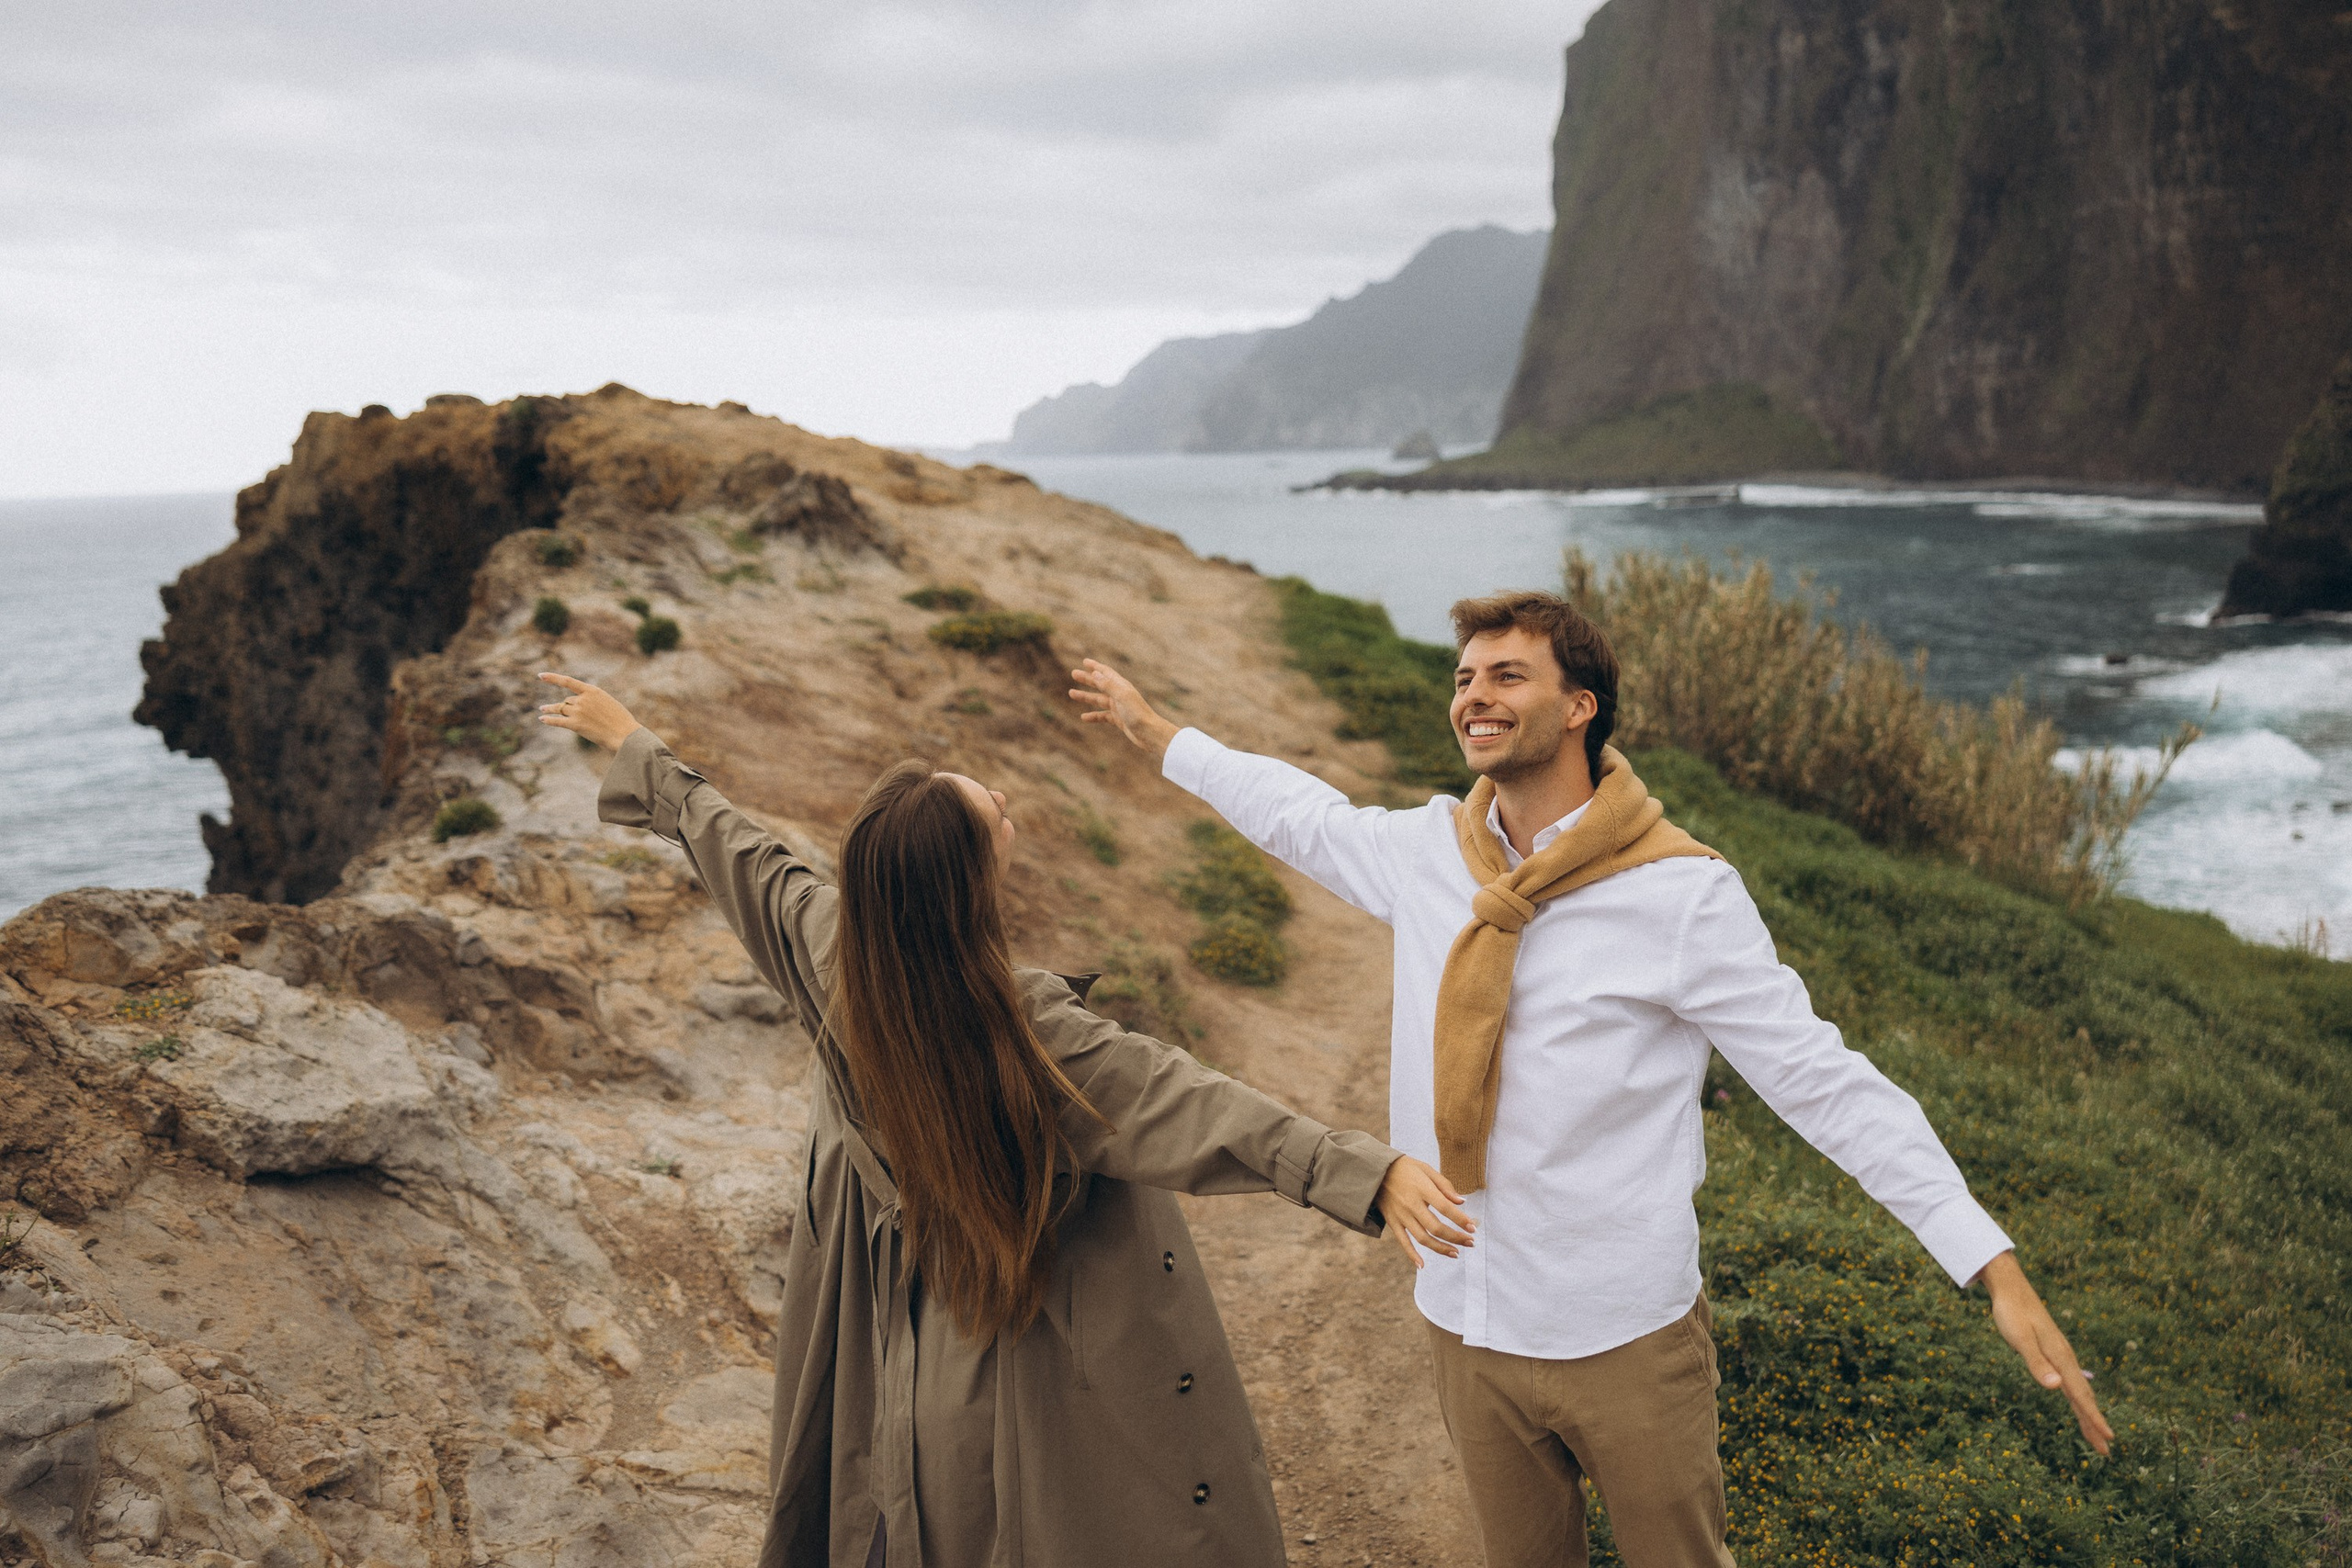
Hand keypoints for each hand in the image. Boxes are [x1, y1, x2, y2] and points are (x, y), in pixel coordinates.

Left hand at [537, 673, 643, 750]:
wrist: (624, 734)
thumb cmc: (620, 720)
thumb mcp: (607, 703)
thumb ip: (592, 701)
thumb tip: (574, 705)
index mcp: (592, 691)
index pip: (568, 681)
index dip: (553, 678)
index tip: (541, 676)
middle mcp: (583, 699)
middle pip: (568, 701)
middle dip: (567, 706)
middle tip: (566, 711)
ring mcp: (578, 712)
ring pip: (561, 709)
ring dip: (550, 708)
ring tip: (543, 709)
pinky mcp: (575, 725)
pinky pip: (558, 721)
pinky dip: (549, 720)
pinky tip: (542, 718)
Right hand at [1067, 659, 1180, 761]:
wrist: (1150, 733)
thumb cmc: (1138, 714)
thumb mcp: (1122, 697)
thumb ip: (1108, 685)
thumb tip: (1095, 673)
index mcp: (1121, 686)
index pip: (1106, 673)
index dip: (1095, 666)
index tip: (1085, 662)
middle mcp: (1120, 695)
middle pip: (1100, 684)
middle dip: (1087, 679)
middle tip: (1074, 674)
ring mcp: (1119, 707)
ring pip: (1099, 699)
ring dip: (1086, 696)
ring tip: (1071, 693)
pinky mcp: (1118, 719)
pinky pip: (1102, 716)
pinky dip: (1093, 715)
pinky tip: (1083, 717)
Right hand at [1376, 1156, 1474, 1268]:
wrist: (1376, 1170)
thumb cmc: (1406, 1168)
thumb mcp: (1427, 1169)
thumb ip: (1445, 1186)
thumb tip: (1461, 1202)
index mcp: (1422, 1189)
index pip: (1445, 1208)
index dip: (1460, 1220)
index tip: (1473, 1228)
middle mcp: (1411, 1204)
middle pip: (1436, 1227)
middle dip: (1456, 1238)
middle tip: (1470, 1242)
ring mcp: (1401, 1215)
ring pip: (1422, 1238)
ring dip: (1441, 1248)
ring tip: (1456, 1253)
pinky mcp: (1392, 1222)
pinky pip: (1403, 1242)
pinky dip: (1412, 1255)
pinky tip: (1422, 1265)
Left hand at [1981, 1251, 2112, 1454]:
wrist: (2011, 1289)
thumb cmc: (2012, 1313)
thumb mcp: (2020, 1339)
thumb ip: (2036, 1363)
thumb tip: (2055, 1388)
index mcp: (2060, 1358)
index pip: (2080, 1395)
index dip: (2093, 1418)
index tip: (2108, 1439)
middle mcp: (2065, 1359)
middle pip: (2083, 1398)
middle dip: (2094, 1424)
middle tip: (2105, 1452)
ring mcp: (2061, 1357)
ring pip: (2079, 1392)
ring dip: (2088, 1415)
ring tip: (2096, 1437)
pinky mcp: (2053, 1354)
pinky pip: (2071, 1383)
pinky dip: (2078, 1399)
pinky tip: (2080, 1405)